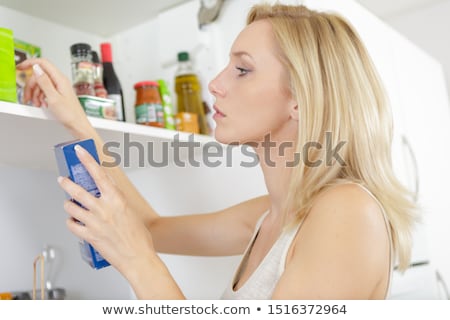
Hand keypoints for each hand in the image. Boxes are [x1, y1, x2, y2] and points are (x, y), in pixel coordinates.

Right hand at [16, 58, 90, 131]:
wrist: (77, 124)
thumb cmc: (70, 114)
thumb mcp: (53, 98)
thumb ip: (44, 82)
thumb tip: (36, 68)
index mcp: (60, 79)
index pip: (43, 63)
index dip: (30, 63)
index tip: (20, 68)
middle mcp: (60, 81)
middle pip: (39, 75)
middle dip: (31, 86)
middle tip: (28, 97)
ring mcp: (59, 87)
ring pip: (40, 84)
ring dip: (35, 93)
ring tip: (37, 103)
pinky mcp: (58, 94)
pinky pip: (45, 91)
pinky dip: (40, 97)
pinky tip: (42, 104)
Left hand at [57, 144, 155, 275]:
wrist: (137, 258)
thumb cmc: (138, 238)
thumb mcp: (131, 212)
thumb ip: (117, 201)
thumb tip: (109, 194)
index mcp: (116, 199)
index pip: (98, 174)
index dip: (87, 160)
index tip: (80, 152)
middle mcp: (103, 209)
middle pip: (77, 190)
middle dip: (66, 183)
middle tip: (63, 180)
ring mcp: (94, 222)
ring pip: (70, 207)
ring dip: (68, 205)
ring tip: (70, 204)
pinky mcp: (89, 236)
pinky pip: (72, 225)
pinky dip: (71, 222)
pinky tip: (74, 222)